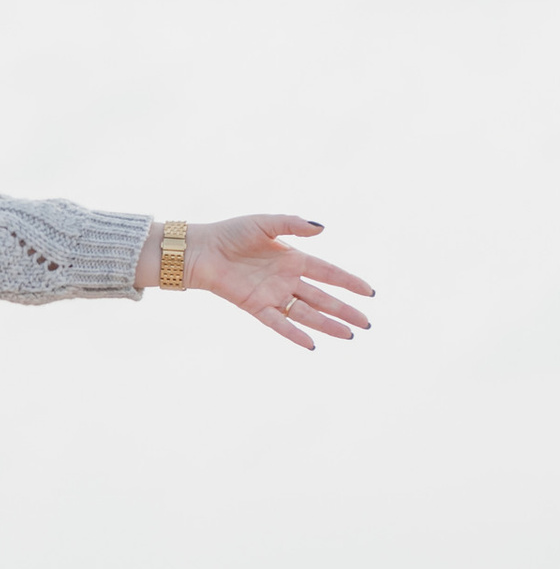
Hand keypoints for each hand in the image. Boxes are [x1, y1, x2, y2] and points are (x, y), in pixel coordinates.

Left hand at [166, 215, 374, 349]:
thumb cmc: (230, 233)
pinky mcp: (254, 306)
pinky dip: (294, 333)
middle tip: (367, 323)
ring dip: (327, 324)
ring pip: (306, 313)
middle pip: (323, 297)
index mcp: (293, 259)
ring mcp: (272, 294)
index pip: (328, 273)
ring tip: (349, 335)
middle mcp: (286, 279)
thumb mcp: (265, 223)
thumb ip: (292, 224)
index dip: (349, 282)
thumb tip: (322, 229)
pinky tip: (311, 345)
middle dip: (345, 310)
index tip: (370, 292)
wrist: (199, 250)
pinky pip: (278, 323)